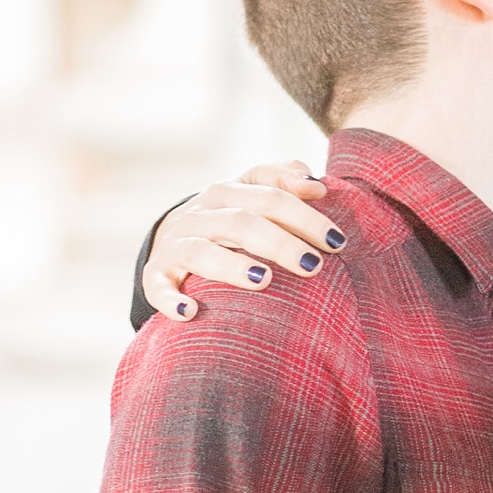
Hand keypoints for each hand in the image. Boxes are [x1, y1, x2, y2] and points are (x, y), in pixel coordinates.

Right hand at [143, 162, 345, 322]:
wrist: (171, 242)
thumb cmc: (230, 222)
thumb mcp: (254, 196)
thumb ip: (284, 180)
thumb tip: (318, 185)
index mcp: (228, 191)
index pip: (268, 192)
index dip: (303, 213)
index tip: (336, 241)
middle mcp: (200, 213)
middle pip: (241, 221)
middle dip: (279, 242)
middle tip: (313, 265)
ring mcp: (176, 244)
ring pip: (201, 250)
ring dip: (230, 265)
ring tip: (263, 279)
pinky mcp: (156, 275)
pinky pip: (158, 287)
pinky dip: (171, 299)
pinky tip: (190, 312)